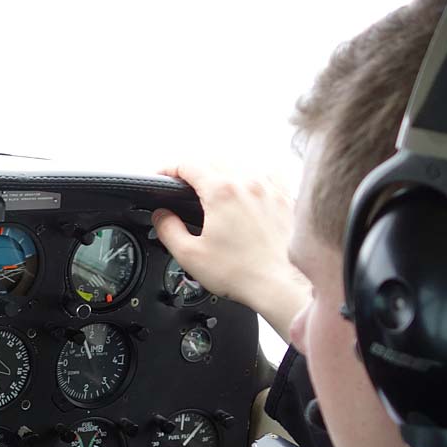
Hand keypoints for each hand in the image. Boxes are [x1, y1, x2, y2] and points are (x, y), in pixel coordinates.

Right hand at [152, 161, 308, 338]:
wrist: (279, 285)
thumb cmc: (239, 272)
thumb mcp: (188, 254)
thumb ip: (168, 229)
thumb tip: (161, 215)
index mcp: (221, 192)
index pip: (189, 165)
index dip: (169, 169)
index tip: (162, 177)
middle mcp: (247, 183)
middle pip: (214, 161)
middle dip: (194, 170)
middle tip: (183, 185)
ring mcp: (270, 189)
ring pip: (241, 165)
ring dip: (223, 172)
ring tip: (214, 188)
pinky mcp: (285, 200)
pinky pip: (268, 175)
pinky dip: (253, 178)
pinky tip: (248, 191)